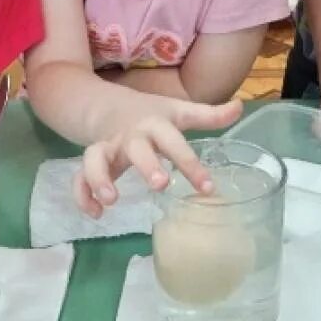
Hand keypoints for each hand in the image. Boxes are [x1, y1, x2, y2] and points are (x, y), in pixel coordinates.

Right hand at [75, 97, 242, 217]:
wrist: (107, 105)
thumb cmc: (151, 115)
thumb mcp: (178, 112)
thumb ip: (208, 116)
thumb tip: (241, 106)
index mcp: (155, 125)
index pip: (174, 142)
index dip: (190, 164)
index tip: (208, 188)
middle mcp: (130, 136)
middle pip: (136, 148)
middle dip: (146, 165)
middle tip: (160, 184)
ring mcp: (107, 148)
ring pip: (95, 158)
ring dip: (100, 178)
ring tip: (111, 201)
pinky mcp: (92, 162)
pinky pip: (79, 177)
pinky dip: (82, 195)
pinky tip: (95, 215)